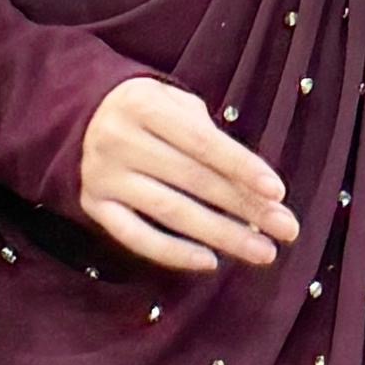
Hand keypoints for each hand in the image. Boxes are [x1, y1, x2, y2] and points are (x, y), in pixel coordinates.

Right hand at [77, 75, 299, 275]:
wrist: (78, 117)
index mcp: (142, 104)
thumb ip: (208, 134)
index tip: (278, 192)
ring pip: (170, 212)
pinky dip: (172, 252)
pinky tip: (210, 262)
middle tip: (286, 229)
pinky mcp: (92, 204)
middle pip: (192, 179)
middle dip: (245, 207)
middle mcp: (117, 139)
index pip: (201, 142)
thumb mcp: (173, 102)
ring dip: (222, 234)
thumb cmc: (146, 111)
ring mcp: (102, 175)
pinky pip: (135, 236)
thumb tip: (254, 187)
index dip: (242, 166)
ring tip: (262, 251)